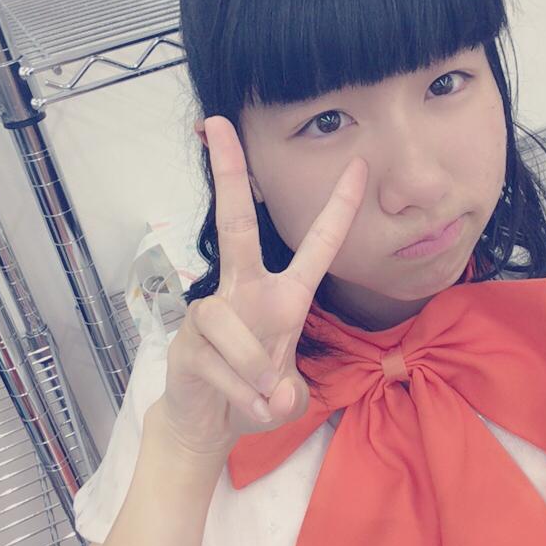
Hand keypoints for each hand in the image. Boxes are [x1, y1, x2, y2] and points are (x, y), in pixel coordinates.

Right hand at [156, 115, 367, 457]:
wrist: (207, 421)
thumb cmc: (253, 391)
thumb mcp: (285, 392)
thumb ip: (288, 392)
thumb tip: (278, 394)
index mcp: (283, 294)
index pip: (317, 246)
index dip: (339, 208)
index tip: (358, 165)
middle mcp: (246, 290)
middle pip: (236, 225)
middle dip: (231, 174)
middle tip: (218, 124)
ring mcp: (213, 311)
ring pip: (232, 324)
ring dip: (252, 370)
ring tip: (262, 397)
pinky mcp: (187, 339)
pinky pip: (218, 361)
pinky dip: (237, 392)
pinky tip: (244, 406)